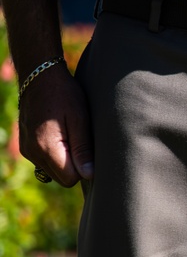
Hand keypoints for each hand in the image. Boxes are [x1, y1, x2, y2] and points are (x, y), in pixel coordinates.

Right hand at [17, 63, 93, 185]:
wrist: (39, 77)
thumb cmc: (64, 95)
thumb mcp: (80, 120)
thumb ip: (83, 149)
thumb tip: (89, 175)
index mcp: (46, 147)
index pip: (70, 179)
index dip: (84, 169)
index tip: (90, 151)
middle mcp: (32, 152)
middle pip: (62, 178)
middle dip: (75, 167)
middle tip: (82, 142)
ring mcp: (27, 150)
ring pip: (53, 171)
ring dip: (66, 161)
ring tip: (72, 136)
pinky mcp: (26, 146)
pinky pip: (45, 162)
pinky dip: (56, 155)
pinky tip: (63, 136)